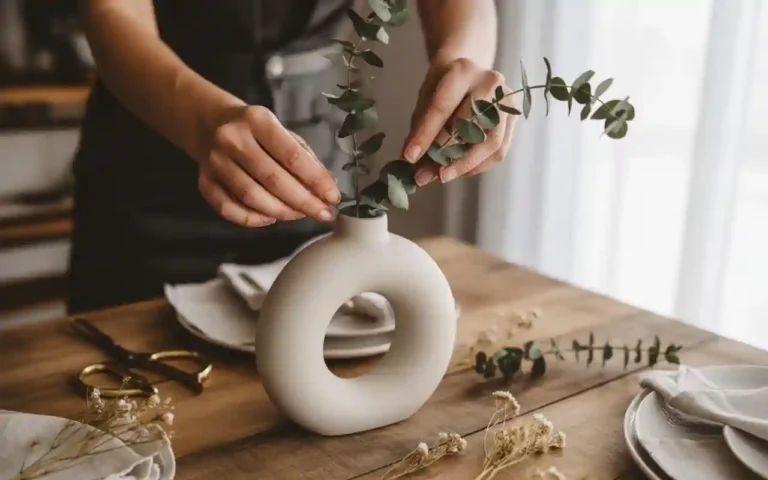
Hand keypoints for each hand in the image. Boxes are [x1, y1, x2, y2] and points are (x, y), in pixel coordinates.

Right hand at [197, 105, 339, 226]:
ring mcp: (215, 161)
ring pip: (251, 197)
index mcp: (257, 120)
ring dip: (282, 212)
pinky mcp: (204, 180)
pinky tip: (271, 218)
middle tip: (324, 214)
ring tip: (301, 215)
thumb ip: (306, 158)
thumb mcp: (283, 133)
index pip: (291, 155)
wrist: (211, 123)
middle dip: (304, 202)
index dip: (315, 180)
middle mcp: (232, 138)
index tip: (333, 197)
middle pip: (273, 179)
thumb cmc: (257, 131)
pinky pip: (228, 209)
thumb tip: (329, 186)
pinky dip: (253, 219)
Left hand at [402, 57, 515, 185]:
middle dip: (446, 155)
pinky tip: (458, 171)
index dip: (425, 135)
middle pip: (471, 126)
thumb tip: (411, 161)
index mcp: (462, 71)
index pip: (442, 107)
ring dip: (464, 166)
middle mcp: (490, 83)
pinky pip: (498, 152)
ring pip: (491, 143)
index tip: (409, 157)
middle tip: (425, 175)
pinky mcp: (514, 120)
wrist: (471, 75)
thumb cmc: (444, 87)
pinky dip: (476, 166)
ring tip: (441, 176)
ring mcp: (507, 102)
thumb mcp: (426, 99)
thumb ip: (419, 128)